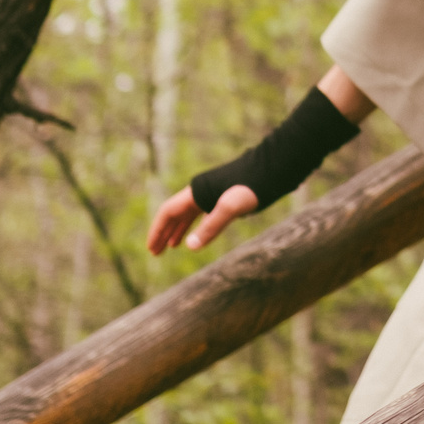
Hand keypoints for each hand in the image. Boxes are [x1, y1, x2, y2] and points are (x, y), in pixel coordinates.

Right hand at [143, 182, 260, 254]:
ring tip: (169, 247)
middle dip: (163, 233)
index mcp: (196, 193)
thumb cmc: (252, 187)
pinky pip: (200, 214)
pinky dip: (194, 226)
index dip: (157, 230)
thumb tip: (189, 246)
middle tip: (155, 253)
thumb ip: (211, 226)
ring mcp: (211, 195)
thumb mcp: (232, 207)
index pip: (168, 212)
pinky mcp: (222, 199)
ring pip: (186, 214)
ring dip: (176, 230)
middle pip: (174, 213)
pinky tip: (194, 236)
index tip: (152, 249)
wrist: (271, 170)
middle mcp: (200, 192)